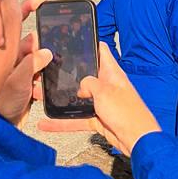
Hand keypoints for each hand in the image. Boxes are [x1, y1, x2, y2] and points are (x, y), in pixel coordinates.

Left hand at [0, 0, 46, 126]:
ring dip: (47, 62)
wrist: (0, 126)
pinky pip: (41, 72)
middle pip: (31, 38)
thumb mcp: (17, 83)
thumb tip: (45, 51)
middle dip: (45, 37)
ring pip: (39, 56)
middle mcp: (10, 57)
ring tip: (49, 70)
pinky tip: (48, 83)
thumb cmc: (0, 105)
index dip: (27, 8)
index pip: (14, 22)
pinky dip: (47, 75)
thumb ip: (31, 65)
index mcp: (4, 51)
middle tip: (58, 30)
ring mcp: (19, 69)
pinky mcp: (27, 80)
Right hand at [39, 45, 160, 155]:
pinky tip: (46, 123)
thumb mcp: (105, 91)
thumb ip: (89, 83)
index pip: (101, 52)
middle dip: (67, 74)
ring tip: (40, 95)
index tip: (74, 38)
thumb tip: (80, 87)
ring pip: (77, 99)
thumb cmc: (128, 114)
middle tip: (48, 70)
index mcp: (112, 74)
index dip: (89, 43)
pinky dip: (62, 122)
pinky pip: (76, 119)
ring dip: (60, 99)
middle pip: (83, 76)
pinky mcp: (97, 118)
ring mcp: (101, 103)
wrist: (137, 140)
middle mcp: (106, 86)